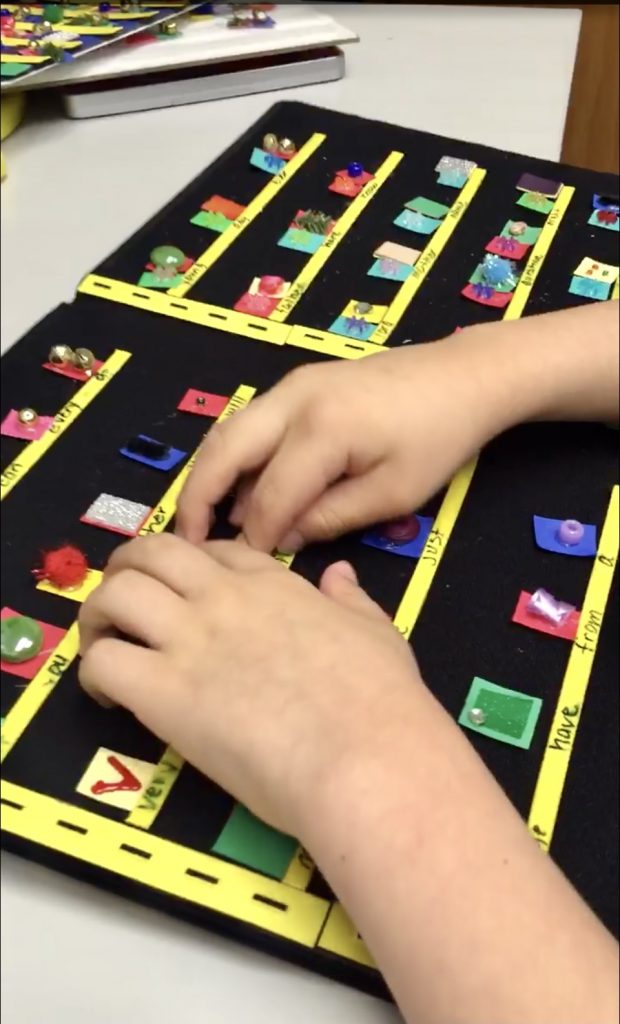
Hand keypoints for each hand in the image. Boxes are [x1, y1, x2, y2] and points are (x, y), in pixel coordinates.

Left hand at [78, 534, 418, 838]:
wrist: (367, 754)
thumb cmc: (382, 701)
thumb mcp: (377, 632)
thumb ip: (351, 600)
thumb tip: (341, 576)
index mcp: (273, 585)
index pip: (214, 551)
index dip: (191, 566)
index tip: (187, 594)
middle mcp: (224, 599)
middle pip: (151, 552)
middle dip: (128, 569)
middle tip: (124, 606)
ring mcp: (191, 640)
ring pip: (115, 594)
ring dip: (99, 616)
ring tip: (104, 646)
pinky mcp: (165, 693)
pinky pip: (103, 662)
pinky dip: (93, 673)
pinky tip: (110, 698)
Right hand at [175, 336, 498, 553]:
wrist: (463, 376)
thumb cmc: (438, 439)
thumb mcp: (393, 493)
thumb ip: (331, 518)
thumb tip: (281, 539)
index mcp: (322, 431)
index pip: (269, 495)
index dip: (253, 537)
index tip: (242, 571)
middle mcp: (293, 400)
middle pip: (223, 451)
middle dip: (197, 498)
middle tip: (184, 543)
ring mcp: (292, 386)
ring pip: (229, 432)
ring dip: (210, 475)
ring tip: (202, 522)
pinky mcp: (298, 385)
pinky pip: (250, 423)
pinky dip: (234, 457)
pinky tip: (239, 491)